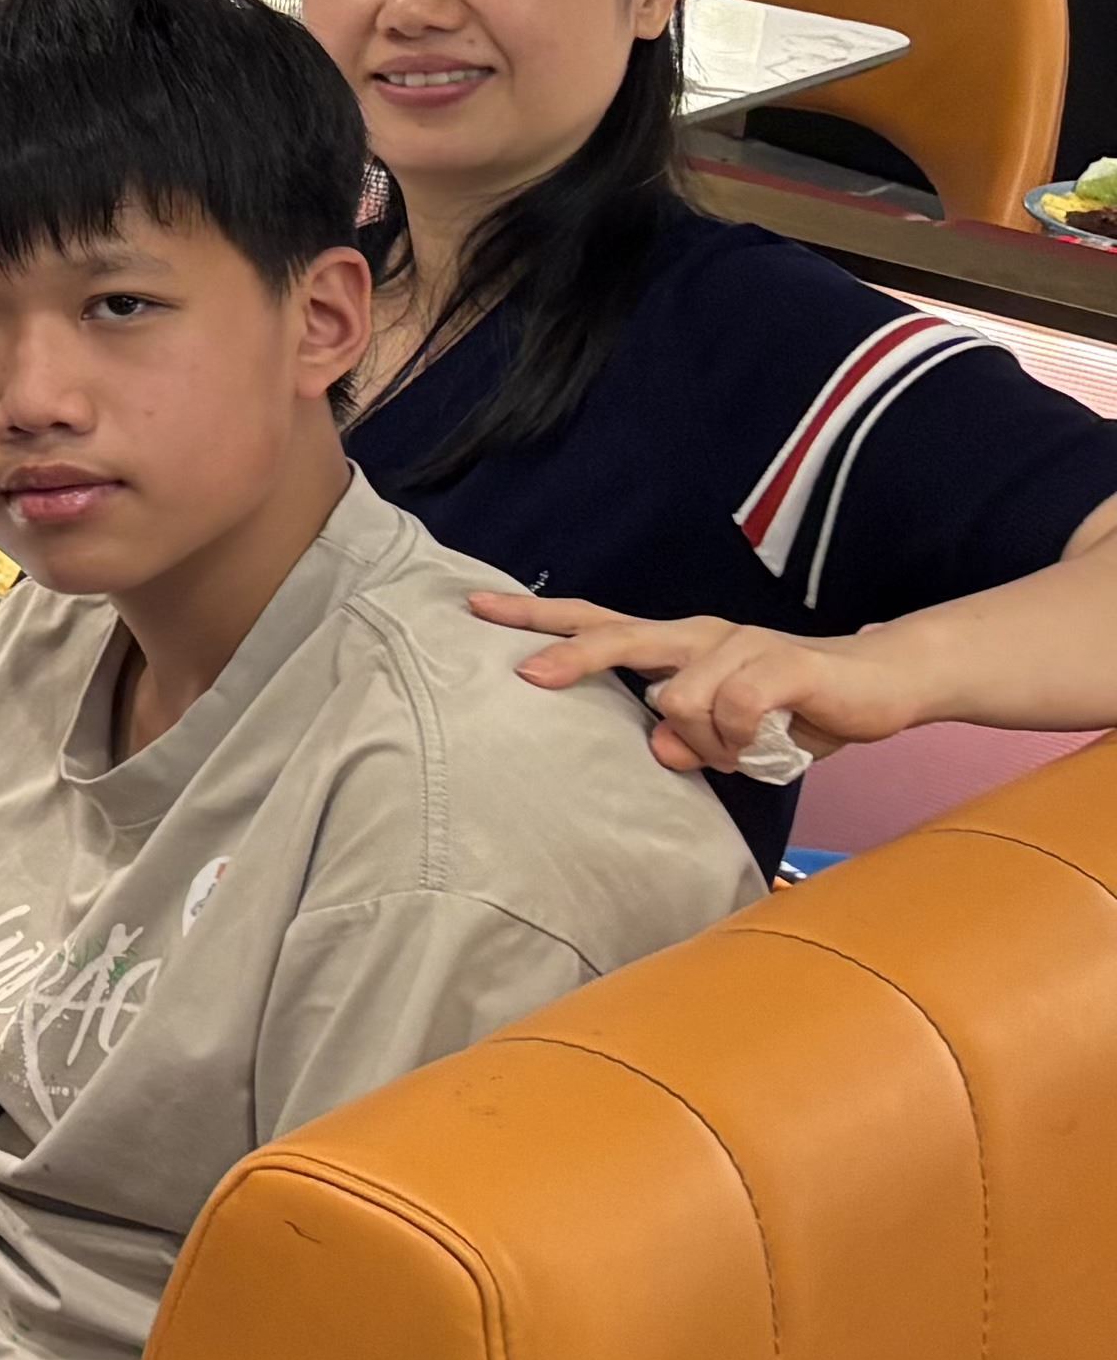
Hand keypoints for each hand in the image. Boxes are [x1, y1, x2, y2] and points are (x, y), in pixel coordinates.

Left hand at [483, 589, 888, 774]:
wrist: (884, 682)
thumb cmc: (796, 707)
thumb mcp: (729, 733)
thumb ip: (687, 739)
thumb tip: (658, 749)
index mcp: (678, 646)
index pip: (596, 622)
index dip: (537, 619)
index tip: (475, 608)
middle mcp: (700, 636)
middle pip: (619, 637)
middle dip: (570, 657)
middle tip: (527, 677)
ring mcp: (740, 645)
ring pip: (680, 699)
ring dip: (707, 742)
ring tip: (745, 751)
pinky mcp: (782, 664)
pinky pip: (735, 709)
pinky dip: (745, 740)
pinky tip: (769, 743)